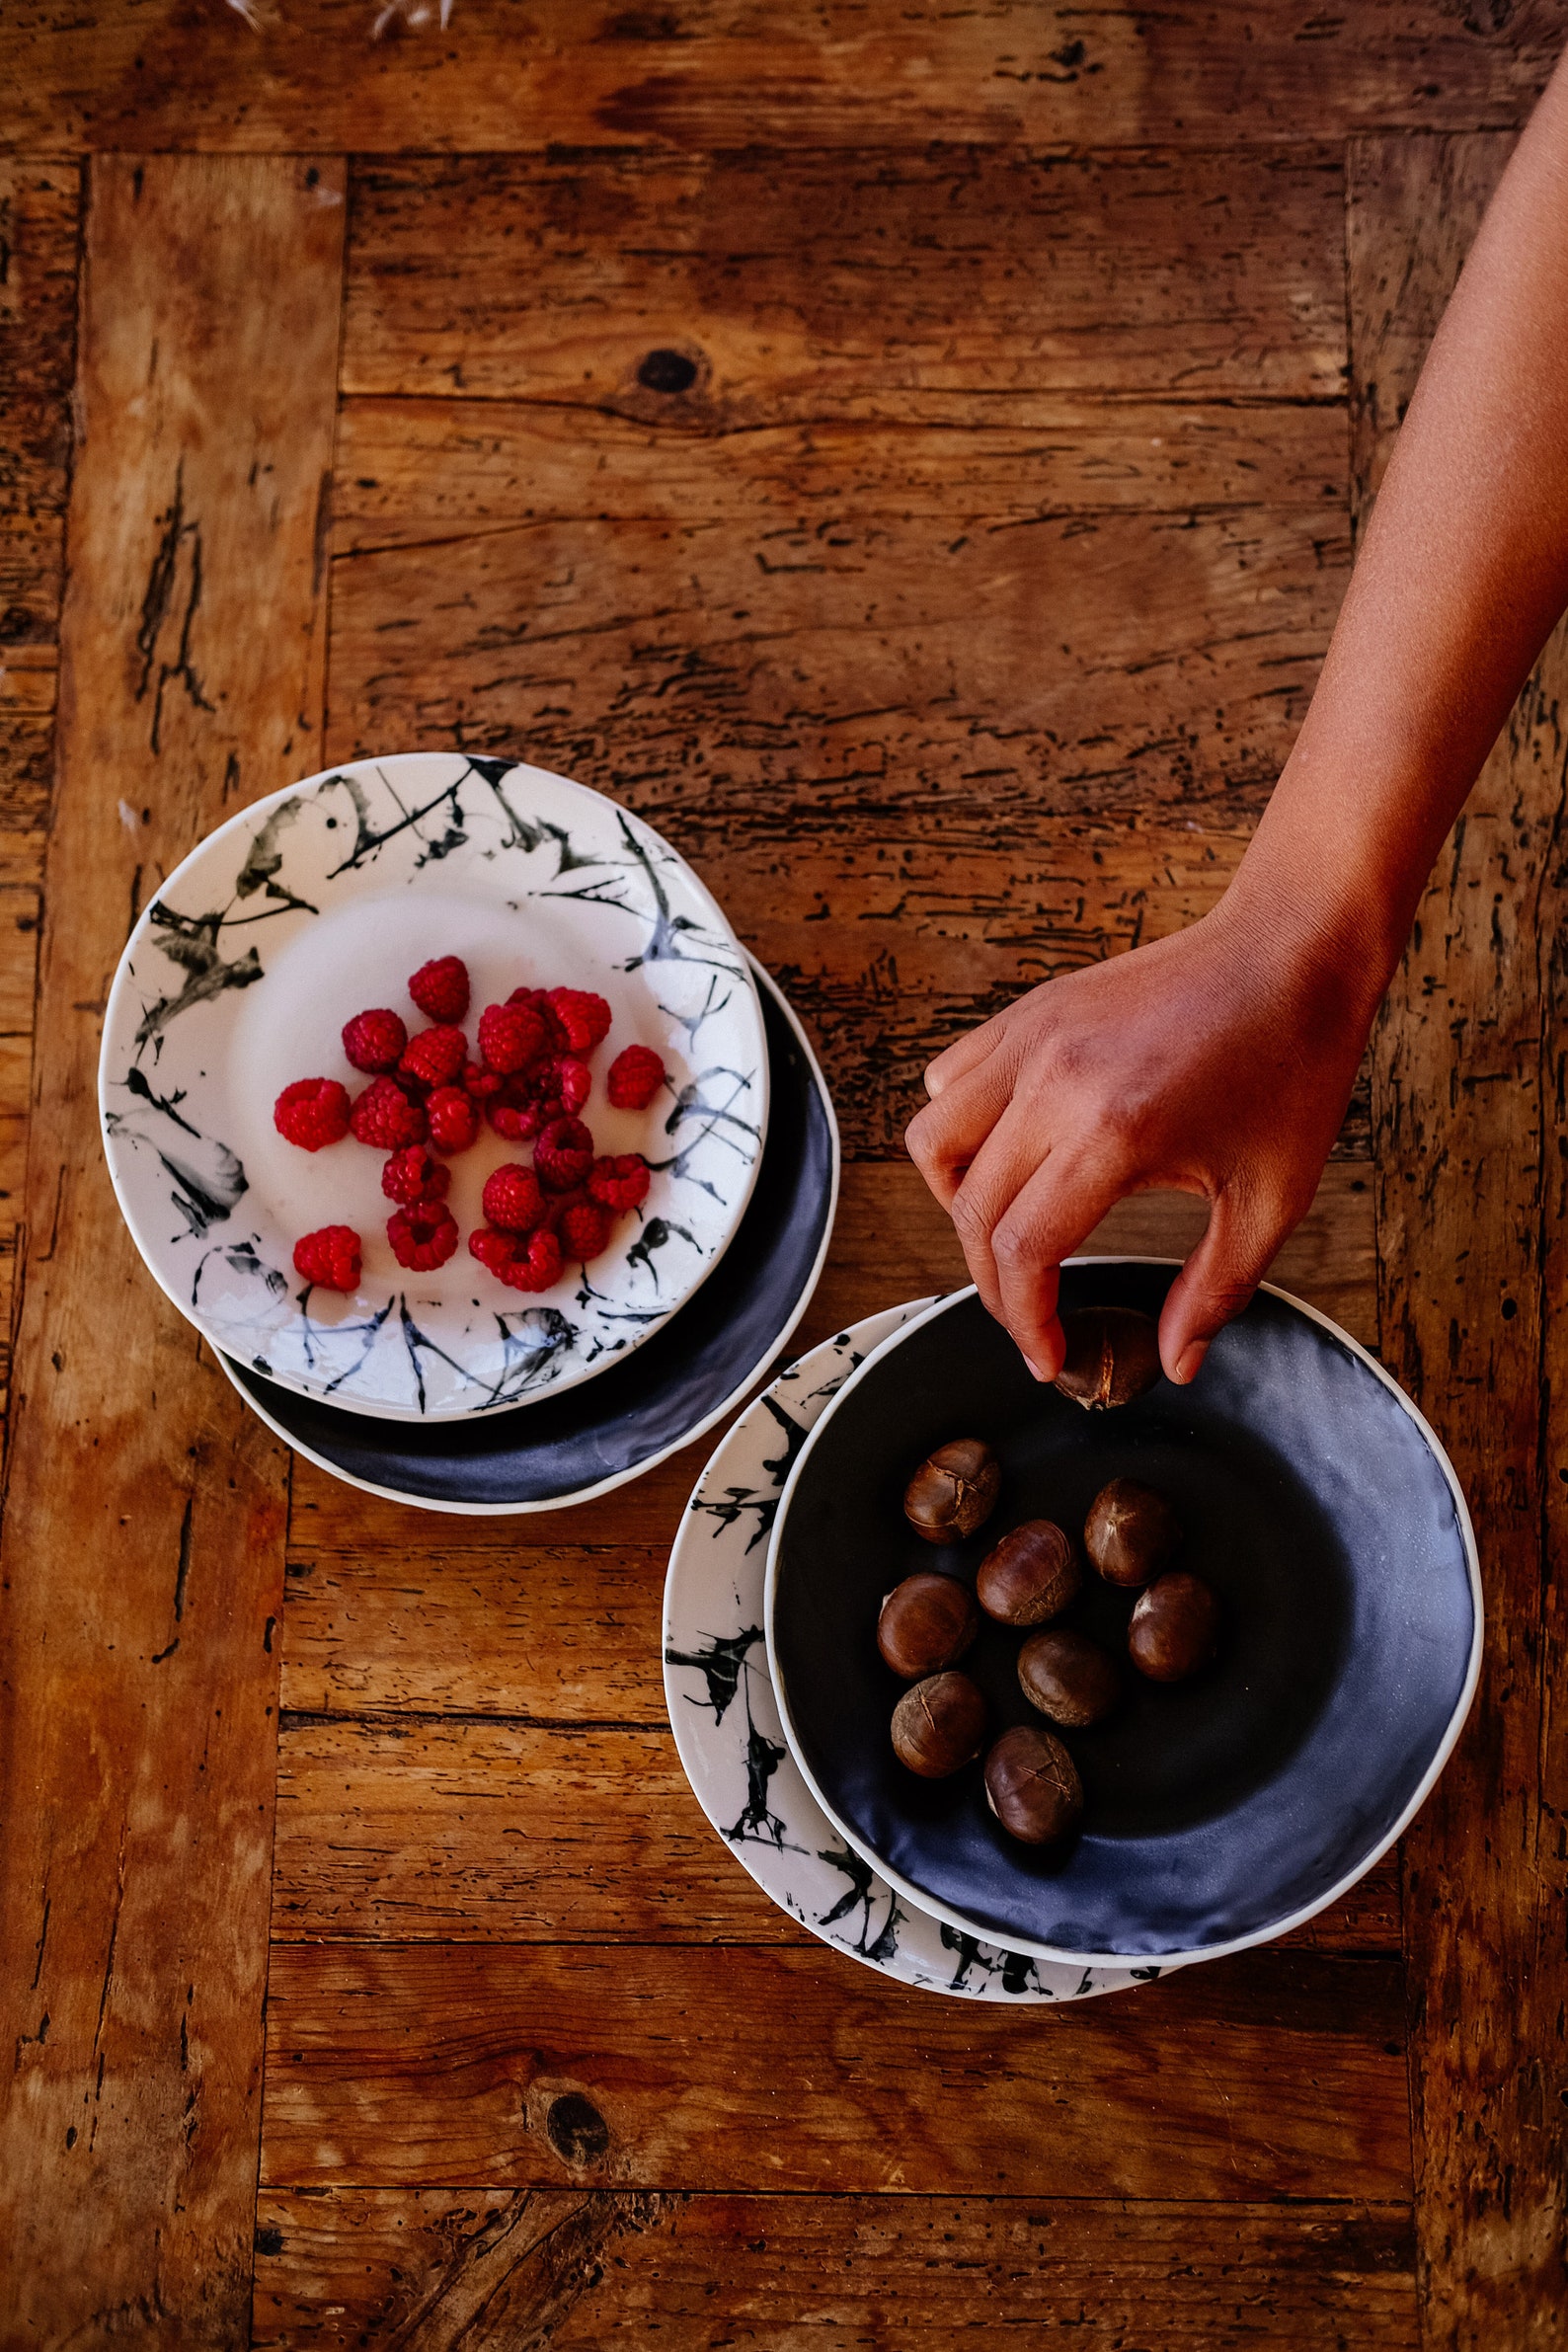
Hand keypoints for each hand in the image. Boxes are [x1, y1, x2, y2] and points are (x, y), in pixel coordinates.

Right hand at [904, 897, 1379, 1385]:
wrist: (1292, 951)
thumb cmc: (1292, 1065)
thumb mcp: (1270, 1196)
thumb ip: (1215, 1289)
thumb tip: (1177, 1361)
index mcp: (1114, 1134)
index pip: (1021, 1250)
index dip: (1024, 1319)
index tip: (1047, 1353)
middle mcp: (1055, 1083)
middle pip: (970, 1210)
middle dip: (994, 1282)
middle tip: (1034, 1312)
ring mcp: (1033, 1039)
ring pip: (933, 1140)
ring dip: (956, 1200)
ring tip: (1006, 1226)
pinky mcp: (1031, 1013)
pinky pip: (951, 1079)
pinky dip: (960, 1127)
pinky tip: (1012, 1151)